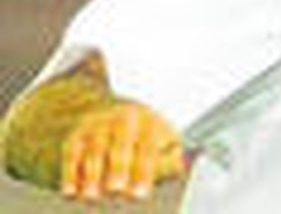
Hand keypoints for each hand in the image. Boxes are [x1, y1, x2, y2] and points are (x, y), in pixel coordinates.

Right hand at [59, 100, 184, 200]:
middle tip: (116, 190)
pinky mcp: (77, 135)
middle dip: (117, 168)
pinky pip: (71, 154)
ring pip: (94, 150)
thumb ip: (171, 158)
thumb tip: (177, 166)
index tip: (139, 195)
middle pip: (120, 143)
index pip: (148, 147)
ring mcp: (98, 125)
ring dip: (91, 175)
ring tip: (92, 196)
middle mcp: (123, 119)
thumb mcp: (165, 143)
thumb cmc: (148, 140)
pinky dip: (70, 173)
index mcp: (150, 121)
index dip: (144, 171)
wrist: (118, 116)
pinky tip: (70, 192)